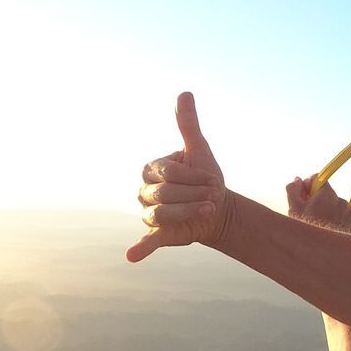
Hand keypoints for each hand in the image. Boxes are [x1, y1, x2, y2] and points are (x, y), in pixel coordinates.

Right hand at [131, 92, 228, 261]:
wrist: (218, 209)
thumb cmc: (205, 177)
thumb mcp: (199, 150)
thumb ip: (188, 124)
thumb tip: (184, 93)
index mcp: (152, 169)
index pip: (168, 172)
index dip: (193, 176)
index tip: (213, 180)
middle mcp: (145, 191)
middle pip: (166, 194)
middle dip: (195, 194)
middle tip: (213, 195)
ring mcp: (149, 214)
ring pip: (164, 214)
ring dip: (190, 212)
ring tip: (208, 209)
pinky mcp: (158, 234)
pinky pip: (147, 241)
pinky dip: (140, 249)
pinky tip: (132, 257)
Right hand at [285, 176, 350, 233]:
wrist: (320, 253)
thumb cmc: (307, 231)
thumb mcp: (294, 209)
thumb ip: (294, 189)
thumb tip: (298, 180)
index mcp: (326, 195)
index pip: (319, 179)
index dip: (310, 186)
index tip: (306, 196)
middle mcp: (340, 201)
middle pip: (327, 194)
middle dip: (318, 201)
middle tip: (309, 215)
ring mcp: (348, 213)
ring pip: (336, 206)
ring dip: (328, 211)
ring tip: (319, 225)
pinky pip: (344, 217)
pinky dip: (337, 221)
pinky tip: (328, 229)